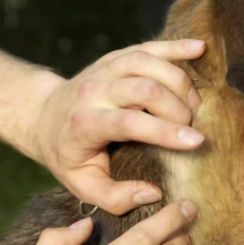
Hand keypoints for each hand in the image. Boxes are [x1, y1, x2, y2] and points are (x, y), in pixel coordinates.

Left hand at [30, 40, 206, 214]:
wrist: (44, 117)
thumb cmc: (68, 156)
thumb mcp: (83, 185)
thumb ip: (116, 198)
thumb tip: (154, 194)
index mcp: (85, 123)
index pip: (129, 122)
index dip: (165, 131)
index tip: (196, 142)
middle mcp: (94, 90)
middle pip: (144, 89)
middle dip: (177, 108)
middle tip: (192, 127)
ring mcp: (104, 70)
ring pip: (148, 62)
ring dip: (179, 82)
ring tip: (195, 105)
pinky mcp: (115, 58)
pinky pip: (147, 47)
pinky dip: (175, 46)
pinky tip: (199, 49)